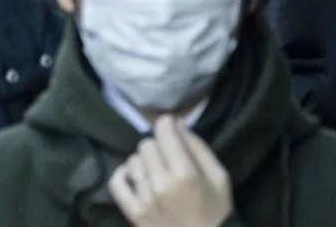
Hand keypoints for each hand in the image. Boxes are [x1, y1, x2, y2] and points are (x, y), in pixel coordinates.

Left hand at [108, 116, 234, 226]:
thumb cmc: (216, 210)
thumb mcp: (218, 176)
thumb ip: (197, 147)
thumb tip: (176, 122)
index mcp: (185, 173)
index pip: (163, 132)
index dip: (166, 125)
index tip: (170, 127)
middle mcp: (161, 184)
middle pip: (146, 145)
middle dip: (158, 147)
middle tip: (168, 158)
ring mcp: (145, 199)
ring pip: (133, 161)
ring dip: (143, 163)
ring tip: (156, 173)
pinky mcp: (134, 212)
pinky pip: (116, 182)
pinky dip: (124, 175)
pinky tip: (136, 178)